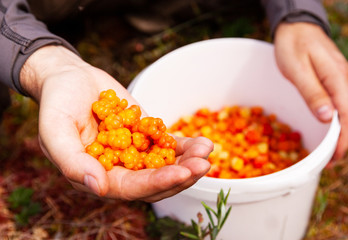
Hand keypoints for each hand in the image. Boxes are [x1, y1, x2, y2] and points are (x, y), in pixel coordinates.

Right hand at [20, 45, 212, 201]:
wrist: (70, 79)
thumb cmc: (57, 103)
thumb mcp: (55, 130)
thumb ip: (72, 161)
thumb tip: (98, 187)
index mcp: (96, 176)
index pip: (131, 188)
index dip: (157, 183)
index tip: (181, 173)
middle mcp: (119, 170)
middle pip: (155, 182)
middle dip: (181, 174)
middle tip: (203, 164)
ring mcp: (134, 153)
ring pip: (166, 165)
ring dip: (188, 161)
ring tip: (206, 149)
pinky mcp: (145, 137)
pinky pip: (168, 146)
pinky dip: (185, 146)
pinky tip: (202, 142)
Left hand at [274, 22, 347, 158]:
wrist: (295, 26)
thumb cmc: (292, 46)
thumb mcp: (297, 69)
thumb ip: (313, 93)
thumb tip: (328, 118)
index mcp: (339, 78)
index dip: (342, 139)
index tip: (333, 158)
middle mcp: (346, 79)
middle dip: (342, 141)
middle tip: (328, 161)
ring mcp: (343, 79)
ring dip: (340, 133)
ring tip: (328, 151)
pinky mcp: (336, 79)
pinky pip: (341, 104)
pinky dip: (337, 120)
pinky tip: (328, 130)